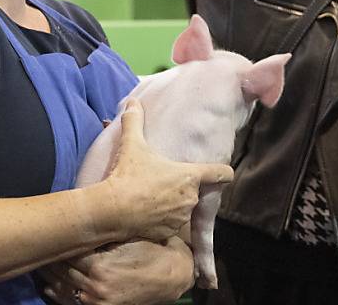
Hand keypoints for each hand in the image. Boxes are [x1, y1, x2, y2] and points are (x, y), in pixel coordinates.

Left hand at [38, 238, 193, 304]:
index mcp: (100, 266)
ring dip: (48, 272)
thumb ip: (101, 231)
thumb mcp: (127, 236)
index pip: (64, 250)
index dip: (54, 239)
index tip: (46, 229)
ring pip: (60, 286)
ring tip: (38, 258)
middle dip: (48, 254)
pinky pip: (68, 301)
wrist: (172, 276)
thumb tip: (75, 218)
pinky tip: (47, 282)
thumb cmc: (151, 250)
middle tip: (37, 241)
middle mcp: (94, 287)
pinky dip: (55, 291)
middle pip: (59, 269)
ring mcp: (95, 302)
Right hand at [101, 100, 231, 242]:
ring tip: (152, 197)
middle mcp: (191, 197)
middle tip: (164, 181)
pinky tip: (144, 213)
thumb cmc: (128, 175)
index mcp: (189, 176)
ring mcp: (180, 218)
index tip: (224, 171)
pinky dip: (161, 220)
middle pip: (196, 191)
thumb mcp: (132, 144)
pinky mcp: (168, 234)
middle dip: (184, 187)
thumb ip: (134, 121)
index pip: (221, 173)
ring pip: (182, 209)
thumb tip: (131, 102)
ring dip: (173, 204)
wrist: (113, 210)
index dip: (224, 172)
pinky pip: (169, 225)